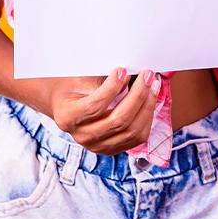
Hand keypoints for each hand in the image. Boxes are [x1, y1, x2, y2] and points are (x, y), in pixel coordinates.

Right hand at [45, 67, 159, 156]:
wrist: (64, 105)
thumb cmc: (71, 87)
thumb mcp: (79, 79)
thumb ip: (100, 78)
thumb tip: (129, 71)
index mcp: (68, 117)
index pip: (95, 106)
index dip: (112, 88)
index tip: (124, 70)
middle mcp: (83, 136)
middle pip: (118, 121)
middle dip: (137, 95)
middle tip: (147, 74)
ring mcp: (99, 146)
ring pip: (131, 131)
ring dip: (147, 106)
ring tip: (153, 85)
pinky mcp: (112, 148)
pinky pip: (137, 137)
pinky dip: (147, 117)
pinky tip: (149, 100)